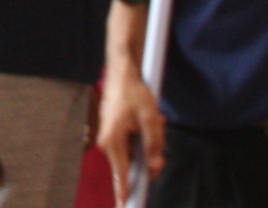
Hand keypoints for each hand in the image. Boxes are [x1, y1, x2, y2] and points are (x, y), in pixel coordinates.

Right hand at [95, 67, 162, 202]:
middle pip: (131, 168)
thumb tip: (155, 168)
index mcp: (113, 142)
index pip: (121, 176)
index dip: (126, 194)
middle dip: (148, 163)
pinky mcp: (113, 135)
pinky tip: (148, 125)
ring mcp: (109, 140)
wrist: (122, 73)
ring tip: (154, 125)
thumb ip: (154, 146)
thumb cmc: (134, 93)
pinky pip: (130, 148)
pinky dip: (141, 142)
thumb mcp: (150, 119)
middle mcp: (107, 144)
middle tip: (159, 147)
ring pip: (132, 158)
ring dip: (146, 149)